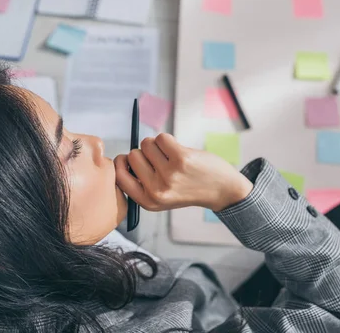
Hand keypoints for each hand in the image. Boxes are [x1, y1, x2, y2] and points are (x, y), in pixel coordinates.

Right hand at [114, 133, 252, 212]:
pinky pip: (161, 138)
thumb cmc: (188, 188)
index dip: (121, 163)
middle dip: (144, 153)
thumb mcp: (161, 197)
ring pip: (146, 144)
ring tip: (170, 156)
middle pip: (132, 155)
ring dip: (156, 145)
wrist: (221, 190)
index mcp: (147, 201)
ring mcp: (169, 175)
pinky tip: (178, 150)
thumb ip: (141, 182)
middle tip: (160, 160)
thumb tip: (122, 158)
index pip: (119, 176)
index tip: (130, 159)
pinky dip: (167, 140)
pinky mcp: (181, 159)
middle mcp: (156, 190)